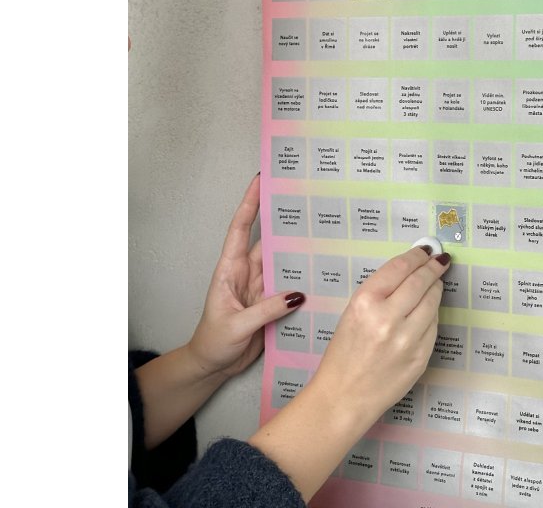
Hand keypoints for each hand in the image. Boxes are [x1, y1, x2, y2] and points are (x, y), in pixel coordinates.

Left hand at [187, 173, 303, 379]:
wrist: (213, 366)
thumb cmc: (213, 343)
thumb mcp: (237, 325)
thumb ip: (266, 309)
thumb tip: (297, 294)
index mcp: (230, 270)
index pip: (239, 229)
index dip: (249, 203)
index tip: (260, 180)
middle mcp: (247, 273)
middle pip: (268, 241)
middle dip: (285, 221)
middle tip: (307, 201)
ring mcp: (261, 287)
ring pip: (284, 263)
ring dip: (300, 252)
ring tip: (324, 235)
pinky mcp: (273, 303)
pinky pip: (292, 287)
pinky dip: (305, 280)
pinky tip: (322, 275)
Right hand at [311, 245, 449, 419]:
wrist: (345, 397)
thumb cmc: (344, 354)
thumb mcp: (352, 313)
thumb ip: (381, 291)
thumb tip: (410, 270)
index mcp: (365, 303)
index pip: (400, 268)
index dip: (417, 255)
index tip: (426, 250)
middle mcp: (388, 319)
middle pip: (421, 281)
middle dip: (433, 267)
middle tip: (440, 260)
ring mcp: (408, 340)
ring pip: (433, 302)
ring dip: (436, 289)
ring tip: (434, 283)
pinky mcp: (421, 356)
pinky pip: (434, 326)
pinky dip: (432, 315)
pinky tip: (426, 312)